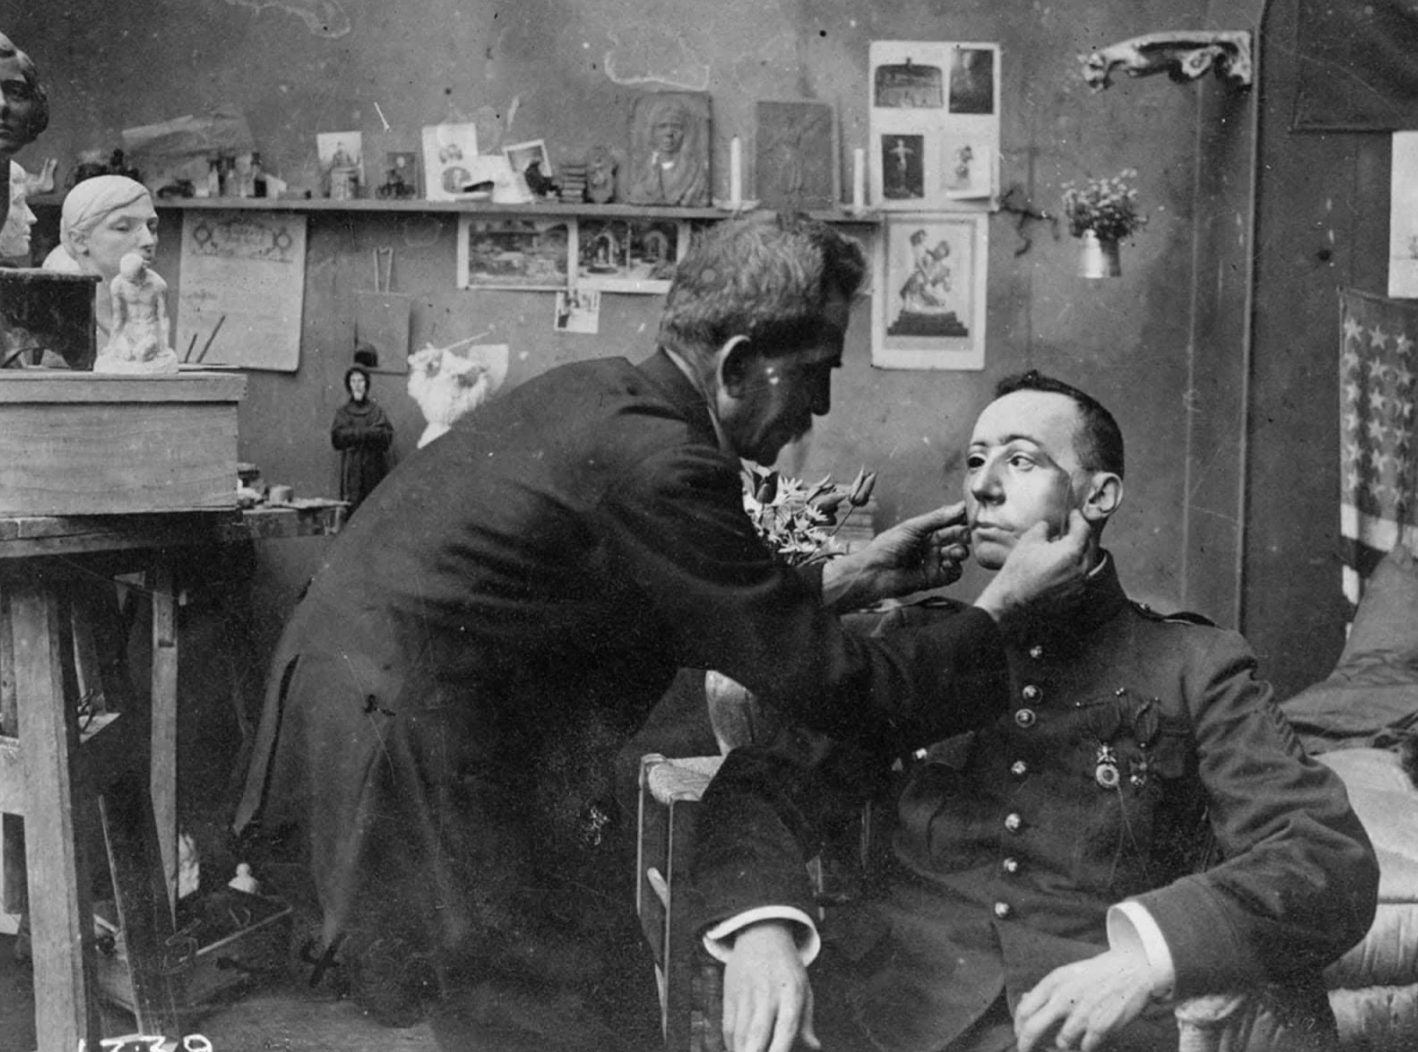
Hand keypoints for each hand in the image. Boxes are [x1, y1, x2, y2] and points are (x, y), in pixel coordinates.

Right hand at [722, 922, 819, 1051]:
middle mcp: (767, 993)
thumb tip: (814, 1047)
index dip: (781, 1050)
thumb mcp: (804, 988)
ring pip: (740, 1032)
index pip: (787, 1027)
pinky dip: (732, 1043)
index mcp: (791, 992)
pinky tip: (738, 1049)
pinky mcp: (730, 993)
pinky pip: (729, 1026)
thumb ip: (807, 1021)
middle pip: (758, 1032)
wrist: (761, 933)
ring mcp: (746, 993)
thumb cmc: (787, 966)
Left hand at [820, 502, 971, 611]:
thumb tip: (959, 507)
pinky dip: (955, 568)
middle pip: (956, 538)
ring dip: (961, 552)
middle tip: (968, 534)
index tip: (973, 515)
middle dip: (964, 535)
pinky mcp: (933, 578)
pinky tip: (949, 564)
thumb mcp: (912, 527)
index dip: (961, 519)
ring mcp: (933, 562)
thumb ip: (937, 518)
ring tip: (957, 552)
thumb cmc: (887, 546)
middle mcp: (931, 545)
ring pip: (957, 555)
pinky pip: (953, 573)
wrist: (874, 572)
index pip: (949, 522)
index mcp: (925, 531)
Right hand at [972, 510, 1090, 624]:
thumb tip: (1049, 527)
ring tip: (1063, 551)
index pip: (1083, 529)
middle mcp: (1081, 570)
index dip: (1078, 519)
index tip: (1073, 514)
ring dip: (1077, 554)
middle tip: (1069, 530)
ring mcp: (1080, 586)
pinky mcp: (1075, 598)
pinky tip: (1059, 570)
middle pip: (1088, 546)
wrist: (1012, 603)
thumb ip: (1043, 528)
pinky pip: (1080, 579)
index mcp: (1071, 553)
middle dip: (1079, 536)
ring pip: (1085, 563)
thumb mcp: (1028, 541)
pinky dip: (1073, 571)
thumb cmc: (1018, 570)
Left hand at [1014, 948, 1158, 1051]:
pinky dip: (1087, 1045)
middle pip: (1033, 1030)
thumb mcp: (1068, 974)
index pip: (1024, 1010)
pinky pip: (1085, 1048)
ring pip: (1061, 1043)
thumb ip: (1048, 990)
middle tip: (1027, 1051)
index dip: (1018, 1027)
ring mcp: (1081, 1014)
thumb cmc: (1097, 973)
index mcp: (1053, 982)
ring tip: (1077, 1033)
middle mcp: (1064, 997)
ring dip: (1066, 1043)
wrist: (1134, 970)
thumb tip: (1024, 1001)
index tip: (1021, 1034)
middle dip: (1026, 1044)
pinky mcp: (1100, 1027)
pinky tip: (1093, 1034)